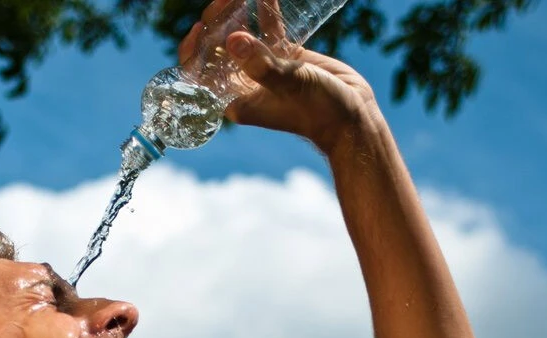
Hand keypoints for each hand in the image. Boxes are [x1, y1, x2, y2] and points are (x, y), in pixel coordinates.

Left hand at [177, 7, 379, 153]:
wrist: (352, 117)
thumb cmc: (317, 111)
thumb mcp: (288, 85)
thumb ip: (260, 64)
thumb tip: (233, 40)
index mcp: (236, 99)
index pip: (201, 75)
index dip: (194, 51)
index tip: (199, 28)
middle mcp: (245, 84)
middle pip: (219, 50)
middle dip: (216, 23)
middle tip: (224, 0)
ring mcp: (264, 69)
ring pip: (242, 36)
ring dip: (237, 14)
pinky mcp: (284, 57)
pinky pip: (269, 30)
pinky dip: (265, 11)